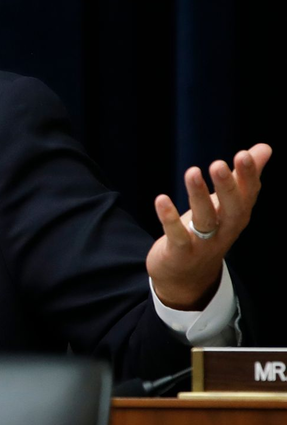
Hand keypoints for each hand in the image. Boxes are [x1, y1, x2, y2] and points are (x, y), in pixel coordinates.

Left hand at [147, 143, 271, 309]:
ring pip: (205, 220)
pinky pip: (177, 236)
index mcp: (237, 215)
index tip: (245, 154)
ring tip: (192, 172)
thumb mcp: (227, 205)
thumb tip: (264, 148)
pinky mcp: (180, 252)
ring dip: (198, 196)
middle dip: (227, 186)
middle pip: (231, 208)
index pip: (248, 194)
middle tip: (218, 163)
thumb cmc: (209, 231)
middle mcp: (225, 230)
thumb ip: (244, 177)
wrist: (188, 276)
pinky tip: (161, 199)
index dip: (248, 176)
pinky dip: (169, 219)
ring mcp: (203, 243)